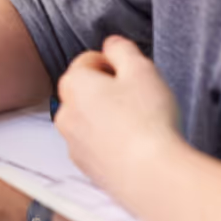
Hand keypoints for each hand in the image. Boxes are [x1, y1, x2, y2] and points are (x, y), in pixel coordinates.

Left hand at [54, 36, 184, 209]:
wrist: (155, 176)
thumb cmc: (148, 123)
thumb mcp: (141, 69)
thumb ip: (122, 48)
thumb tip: (112, 44)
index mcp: (73, 85)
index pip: (89, 61)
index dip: (116, 65)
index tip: (133, 76)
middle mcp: (65, 114)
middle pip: (87, 91)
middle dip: (110, 91)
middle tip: (139, 100)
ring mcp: (73, 144)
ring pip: (91, 120)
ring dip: (110, 118)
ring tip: (139, 126)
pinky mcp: (86, 168)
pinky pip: (97, 146)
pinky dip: (112, 144)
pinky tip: (136, 147)